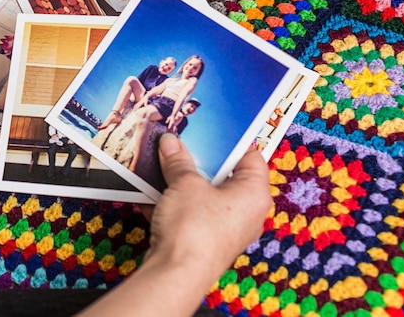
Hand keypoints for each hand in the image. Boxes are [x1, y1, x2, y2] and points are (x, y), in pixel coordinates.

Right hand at [79, 134, 270, 315]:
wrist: (176, 273)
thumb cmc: (194, 229)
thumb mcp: (184, 183)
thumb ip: (178, 161)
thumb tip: (171, 143)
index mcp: (253, 194)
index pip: (250, 157)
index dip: (229, 142)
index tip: (209, 130)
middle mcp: (246, 213)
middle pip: (224, 176)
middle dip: (198, 161)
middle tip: (180, 143)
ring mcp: (225, 229)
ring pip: (204, 195)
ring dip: (181, 182)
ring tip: (161, 164)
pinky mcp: (204, 241)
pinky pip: (190, 214)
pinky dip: (173, 203)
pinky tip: (150, 192)